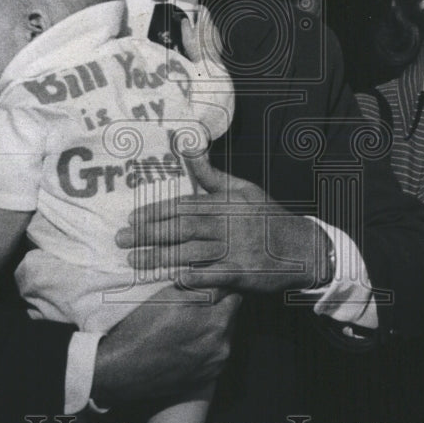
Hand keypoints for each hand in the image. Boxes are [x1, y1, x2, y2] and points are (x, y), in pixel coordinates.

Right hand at [89, 285, 239, 406]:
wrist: (120, 370)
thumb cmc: (141, 328)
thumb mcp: (171, 295)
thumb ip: (203, 284)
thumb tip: (223, 274)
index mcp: (217, 321)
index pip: (233, 293)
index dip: (220, 284)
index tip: (208, 282)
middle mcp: (221, 345)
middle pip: (231, 315)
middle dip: (218, 306)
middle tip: (194, 303)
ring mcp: (214, 364)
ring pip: (223, 335)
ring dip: (212, 326)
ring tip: (185, 324)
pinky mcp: (205, 378)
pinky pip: (214, 355)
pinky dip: (205, 346)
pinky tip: (183, 343)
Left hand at [116, 156, 333, 292]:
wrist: (302, 247)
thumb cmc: (266, 217)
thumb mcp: (241, 189)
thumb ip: (210, 173)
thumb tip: (186, 142)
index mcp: (227, 201)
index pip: (186, 206)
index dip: (157, 212)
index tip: (133, 218)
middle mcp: (231, 223)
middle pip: (184, 228)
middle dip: (150, 233)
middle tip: (122, 239)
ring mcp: (238, 249)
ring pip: (194, 252)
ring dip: (162, 257)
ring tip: (135, 261)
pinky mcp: (246, 273)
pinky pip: (216, 276)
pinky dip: (196, 278)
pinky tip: (175, 280)